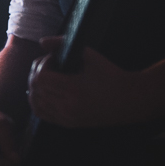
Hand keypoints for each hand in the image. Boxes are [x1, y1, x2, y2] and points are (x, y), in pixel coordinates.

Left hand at [27, 37, 142, 127]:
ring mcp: (67, 118)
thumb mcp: (90, 55)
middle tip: (48, 65)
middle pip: (35, 90)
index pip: (41, 78)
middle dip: (36, 73)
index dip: (42, 64)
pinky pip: (43, 114)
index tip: (53, 58)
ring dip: (35, 88)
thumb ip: (63, 44)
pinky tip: (45, 91)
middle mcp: (67, 107)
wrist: (130, 100)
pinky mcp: (68, 124)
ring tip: (46, 76)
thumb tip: (42, 41)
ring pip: (35, 104)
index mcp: (73, 89)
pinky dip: (38, 101)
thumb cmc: (111, 75)